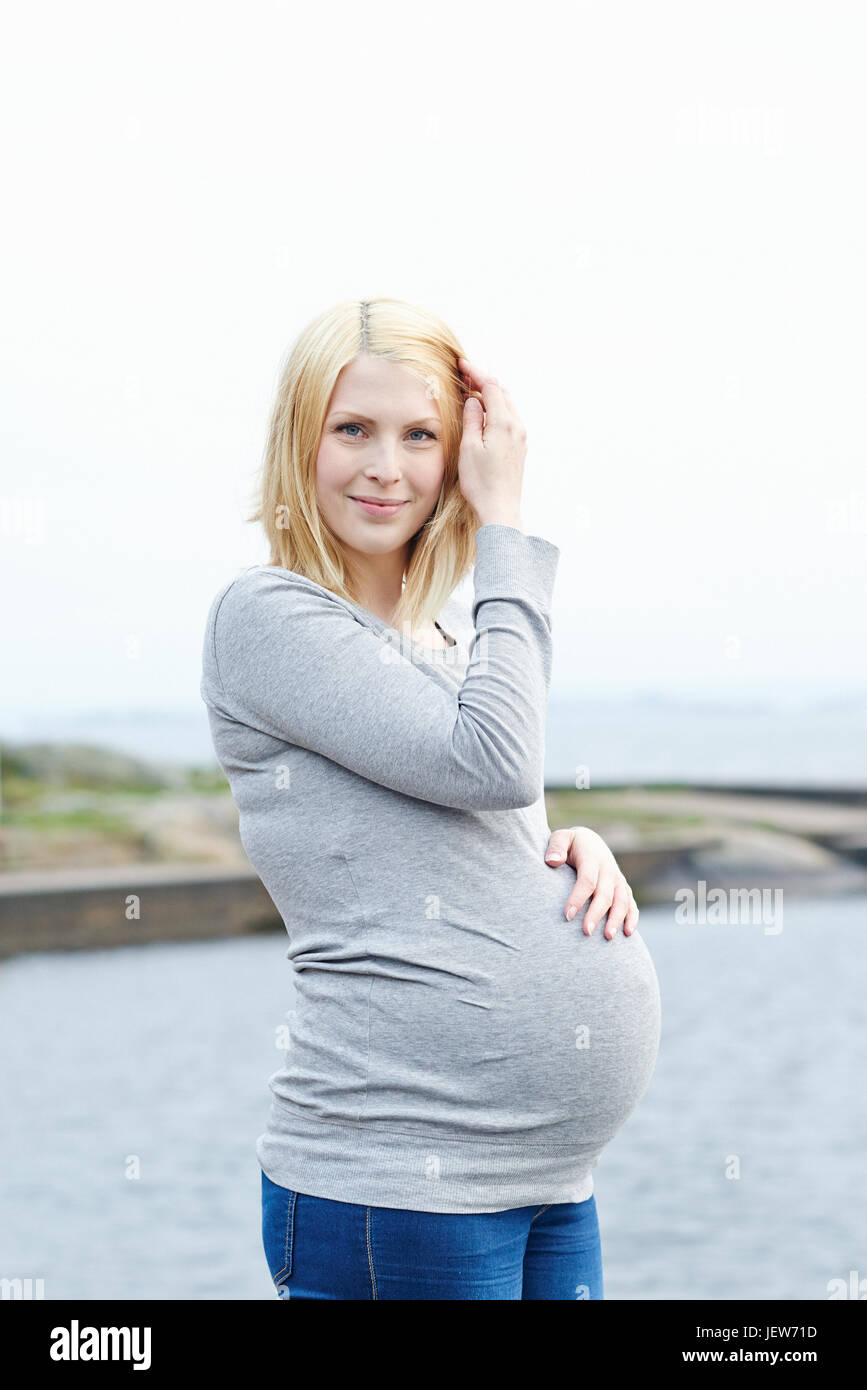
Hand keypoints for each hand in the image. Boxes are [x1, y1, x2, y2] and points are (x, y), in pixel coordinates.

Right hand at [456, 356, 525, 529]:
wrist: (500, 509)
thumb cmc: (481, 483)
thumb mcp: (469, 448)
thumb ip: (471, 419)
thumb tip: (473, 399)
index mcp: (504, 423)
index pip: (491, 387)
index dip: (476, 372)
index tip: (462, 363)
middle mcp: (517, 426)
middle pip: (502, 392)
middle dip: (484, 380)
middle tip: (464, 376)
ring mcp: (520, 437)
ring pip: (507, 404)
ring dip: (491, 395)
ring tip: (472, 392)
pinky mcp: (519, 447)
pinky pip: (509, 418)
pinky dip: (496, 408)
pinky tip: (483, 414)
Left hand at [545, 825, 638, 938]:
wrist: (591, 842)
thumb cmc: (571, 844)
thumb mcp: (561, 838)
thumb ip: (555, 847)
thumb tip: (552, 862)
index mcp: (592, 858)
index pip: (587, 880)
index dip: (578, 898)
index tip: (567, 916)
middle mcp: (608, 869)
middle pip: (605, 894)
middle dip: (596, 914)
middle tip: (586, 932)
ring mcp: (618, 880)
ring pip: (622, 901)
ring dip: (617, 919)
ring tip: (608, 937)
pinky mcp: (623, 888)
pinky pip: (631, 904)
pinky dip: (632, 918)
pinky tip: (627, 933)